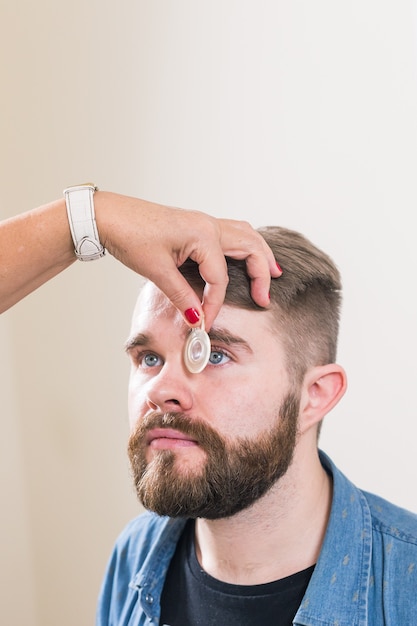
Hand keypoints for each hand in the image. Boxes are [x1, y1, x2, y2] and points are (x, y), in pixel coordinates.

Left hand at [97, 193, 281, 329]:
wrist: (111, 216)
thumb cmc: (131, 236)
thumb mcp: (157, 271)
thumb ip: (181, 296)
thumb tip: (196, 318)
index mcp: (203, 235)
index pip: (220, 278)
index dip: (215, 304)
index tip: (205, 324)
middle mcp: (209, 225)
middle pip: (250, 249)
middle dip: (262, 274)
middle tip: (265, 299)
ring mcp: (205, 222)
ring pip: (246, 236)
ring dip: (260, 255)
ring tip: (273, 274)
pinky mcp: (197, 225)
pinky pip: (232, 233)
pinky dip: (245, 246)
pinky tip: (246, 257)